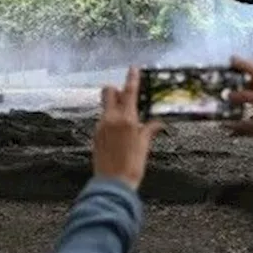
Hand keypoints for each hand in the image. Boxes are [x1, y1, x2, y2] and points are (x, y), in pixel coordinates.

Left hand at [93, 66, 162, 190]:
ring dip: (114, 106)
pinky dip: (110, 121)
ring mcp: (101, 126)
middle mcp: (111, 119)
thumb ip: (149, 131)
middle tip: (126, 97)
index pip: (129, 92)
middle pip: (108, 92)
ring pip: (105, 106)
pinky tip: (118, 134)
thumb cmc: (132, 166)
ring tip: (126, 121)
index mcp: (126, 119)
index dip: (132, 78)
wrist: (113, 184)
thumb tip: (157, 123)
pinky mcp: (95, 135)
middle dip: (116, 90)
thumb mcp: (144, 147)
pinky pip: (103, 120)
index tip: (133, 68)